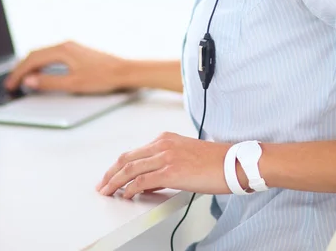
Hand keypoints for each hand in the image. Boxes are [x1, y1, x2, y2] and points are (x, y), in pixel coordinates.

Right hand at [4, 41, 132, 93]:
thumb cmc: (103, 77)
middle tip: (12, 83)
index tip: (10, 84)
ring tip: (23, 79)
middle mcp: (66, 45)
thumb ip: (49, 82)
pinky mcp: (77, 52)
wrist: (125, 71)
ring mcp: (72, 47)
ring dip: (31, 66)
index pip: (33, 59)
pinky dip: (42, 64)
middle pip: (36, 54)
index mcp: (63, 50)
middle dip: (21, 68)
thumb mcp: (73, 83)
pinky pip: (53, 56)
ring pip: (44, 54)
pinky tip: (42, 73)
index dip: (18, 72)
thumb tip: (29, 81)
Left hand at [96, 132, 246, 198]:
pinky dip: (129, 189)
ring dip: (115, 183)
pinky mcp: (171, 171)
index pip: (134, 152)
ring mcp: (166, 156)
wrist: (233, 162)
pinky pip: (141, 181)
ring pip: (130, 169)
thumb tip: (150, 180)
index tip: (110, 176)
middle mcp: (163, 144)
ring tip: (107, 193)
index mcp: (166, 139)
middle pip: (127, 159)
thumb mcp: (185, 155)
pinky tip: (125, 196)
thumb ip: (166, 162)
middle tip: (102, 186)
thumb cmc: (214, 161)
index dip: (118, 166)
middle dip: (110, 174)